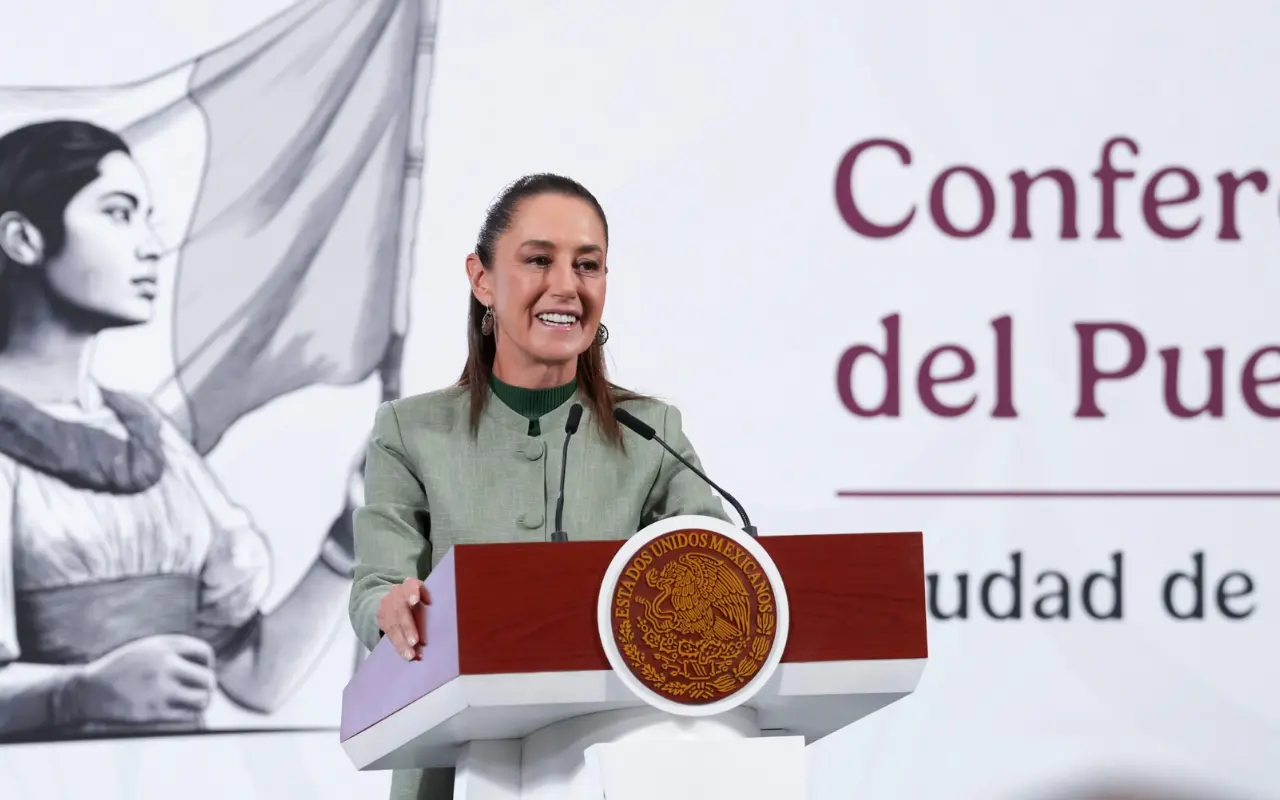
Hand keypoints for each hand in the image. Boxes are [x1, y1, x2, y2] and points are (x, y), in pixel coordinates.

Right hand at [63, 635, 216, 723]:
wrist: (89, 690)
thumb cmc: (123, 669)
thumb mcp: (148, 648)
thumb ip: (175, 651)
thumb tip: (208, 664)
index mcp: (165, 645)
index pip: (205, 653)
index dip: (207, 664)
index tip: (199, 671)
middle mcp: (165, 665)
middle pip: (208, 678)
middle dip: (207, 685)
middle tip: (199, 690)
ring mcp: (160, 689)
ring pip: (203, 699)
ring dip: (203, 702)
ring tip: (195, 702)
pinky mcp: (154, 712)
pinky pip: (188, 715)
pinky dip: (190, 714)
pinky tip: (182, 711)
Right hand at [376, 578, 429, 660]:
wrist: (395, 597)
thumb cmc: (420, 598)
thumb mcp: (427, 595)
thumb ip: (432, 600)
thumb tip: (440, 610)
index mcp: (410, 584)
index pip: (411, 585)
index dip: (412, 593)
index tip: (415, 602)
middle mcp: (397, 593)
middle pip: (401, 610)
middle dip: (408, 627)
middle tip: (415, 642)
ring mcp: (387, 605)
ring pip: (393, 625)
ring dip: (402, 642)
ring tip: (411, 655)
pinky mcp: (381, 618)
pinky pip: (389, 634)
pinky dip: (399, 646)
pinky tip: (407, 655)